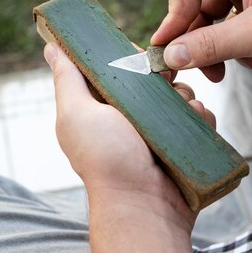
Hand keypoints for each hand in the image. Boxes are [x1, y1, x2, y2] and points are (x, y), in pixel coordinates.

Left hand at [44, 43, 214, 229]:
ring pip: (180, 94)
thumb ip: (67, 79)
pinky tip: (194, 123)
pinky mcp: (184, 142)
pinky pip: (199, 117)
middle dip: (163, 76)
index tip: (140, 56)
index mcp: (104, 107)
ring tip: (182, 112)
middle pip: (155, 77)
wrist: (145, 207)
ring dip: (185, 97)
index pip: (120, 67)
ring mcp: (160, 131)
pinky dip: (200, 116)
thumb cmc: (106, 160)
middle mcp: (132, 117)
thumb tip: (51, 45)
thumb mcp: (77, 114)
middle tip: (166, 82)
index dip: (130, 57)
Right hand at [151, 0, 251, 80]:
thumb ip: (210, 45)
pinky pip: (234, 34)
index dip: (174, 12)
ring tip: (233, 68)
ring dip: (221, 49)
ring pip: (215, 24)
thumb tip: (168, 55)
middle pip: (198, 4)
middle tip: (195, 68)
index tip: (167, 46)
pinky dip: (243, 52)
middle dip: (198, 38)